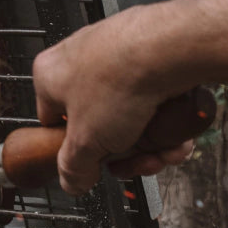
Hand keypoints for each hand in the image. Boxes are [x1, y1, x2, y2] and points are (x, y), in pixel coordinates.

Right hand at [32, 7, 199, 194]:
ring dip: (149, 140)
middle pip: (97, 122)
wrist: (173, 47)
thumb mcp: (85, 144)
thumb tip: (73, 181)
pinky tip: (178, 134)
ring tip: (165, 150)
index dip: (76, 149)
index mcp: (48, 75)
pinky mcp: (150, 48)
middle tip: (138, 162)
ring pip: (129, 111)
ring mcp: (115, 50)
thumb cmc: (119, 81)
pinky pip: (153, 93)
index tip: (95, 163)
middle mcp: (79, 57)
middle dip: (123, 151)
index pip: (53, 123)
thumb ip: (73, 168)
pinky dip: (165, 117)